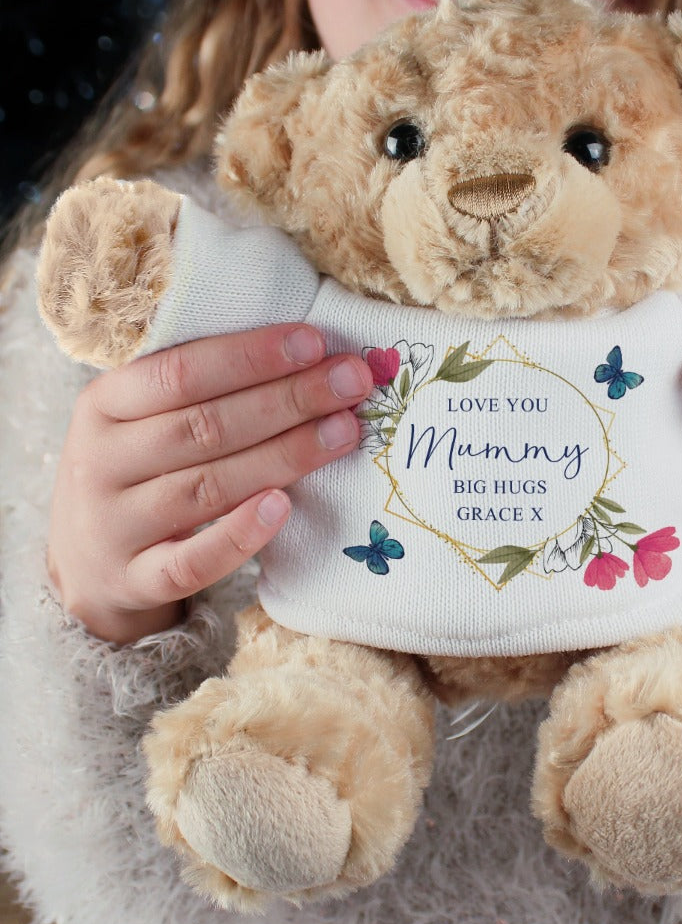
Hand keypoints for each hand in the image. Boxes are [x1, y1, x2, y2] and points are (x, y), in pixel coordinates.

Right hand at [47, 324, 372, 643]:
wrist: (88, 565)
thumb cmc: (139, 472)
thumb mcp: (143, 420)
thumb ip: (205, 389)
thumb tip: (308, 353)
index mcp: (103, 405)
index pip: (180, 372)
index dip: (250, 356)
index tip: (315, 342)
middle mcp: (99, 462)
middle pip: (204, 427)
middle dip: (288, 399)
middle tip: (351, 382)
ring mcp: (112, 527)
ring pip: (207, 488)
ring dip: (284, 456)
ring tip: (343, 432)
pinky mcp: (133, 581)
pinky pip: (190, 564)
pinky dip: (238, 536)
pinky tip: (283, 507)